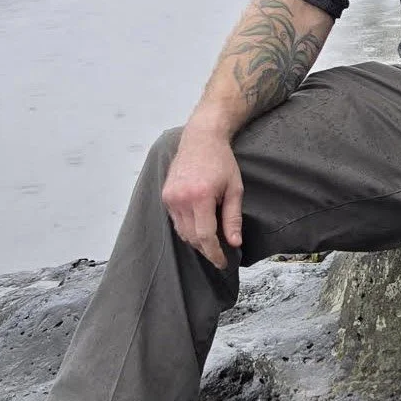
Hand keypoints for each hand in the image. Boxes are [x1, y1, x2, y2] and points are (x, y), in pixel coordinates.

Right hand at [162, 123, 243, 268]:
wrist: (201, 138)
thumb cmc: (221, 161)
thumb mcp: (235, 189)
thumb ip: (233, 218)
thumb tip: (234, 243)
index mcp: (200, 196)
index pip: (205, 236)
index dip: (214, 253)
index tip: (222, 263)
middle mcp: (181, 198)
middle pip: (192, 237)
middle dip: (206, 250)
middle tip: (220, 255)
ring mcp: (170, 197)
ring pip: (182, 231)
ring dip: (196, 240)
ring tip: (211, 242)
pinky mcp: (165, 195)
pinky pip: (176, 221)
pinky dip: (187, 228)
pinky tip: (199, 225)